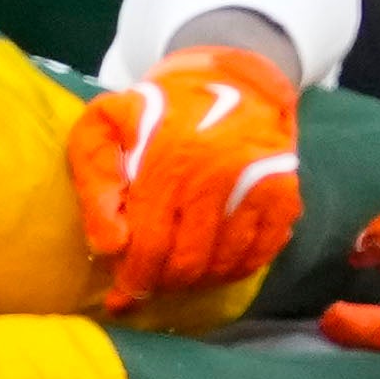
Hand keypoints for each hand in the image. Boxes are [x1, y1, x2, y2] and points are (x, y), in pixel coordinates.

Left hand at [68, 45, 306, 312]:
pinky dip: (235, 270)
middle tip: (148, 284)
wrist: (232, 78)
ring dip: (196, 281)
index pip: (150, 244)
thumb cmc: (157, 109)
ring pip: (223, 266)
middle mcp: (218, 175)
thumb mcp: (105, 127)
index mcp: (169, 160)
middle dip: (162, 284)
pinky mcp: (283, 194)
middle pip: (188, 263)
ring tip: (177, 272)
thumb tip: (109, 245)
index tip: (121, 300)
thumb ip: (95, 181)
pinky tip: (214, 264)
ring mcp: (256, 186)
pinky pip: (260, 256)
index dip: (133, 281)